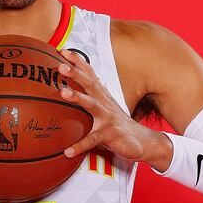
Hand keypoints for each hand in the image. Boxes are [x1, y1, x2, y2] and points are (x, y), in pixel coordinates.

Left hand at [57, 49, 171, 165]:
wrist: (142, 141)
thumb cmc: (116, 123)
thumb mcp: (104, 107)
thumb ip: (89, 98)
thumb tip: (66, 91)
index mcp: (102, 95)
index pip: (90, 74)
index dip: (78, 62)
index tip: (63, 51)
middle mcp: (105, 103)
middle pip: (89, 84)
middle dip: (76, 73)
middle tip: (61, 66)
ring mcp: (108, 118)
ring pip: (92, 105)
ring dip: (77, 97)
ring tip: (63, 93)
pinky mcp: (110, 135)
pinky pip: (93, 140)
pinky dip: (80, 145)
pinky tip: (67, 151)